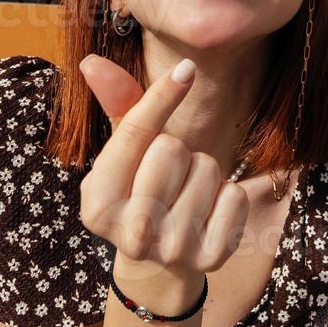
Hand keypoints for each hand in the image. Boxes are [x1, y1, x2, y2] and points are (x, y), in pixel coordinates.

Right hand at [77, 54, 247, 274]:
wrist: (160, 265)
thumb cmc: (139, 191)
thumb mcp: (122, 154)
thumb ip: (116, 107)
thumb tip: (92, 62)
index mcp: (96, 203)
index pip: (133, 135)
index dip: (161, 97)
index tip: (187, 69)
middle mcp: (131, 233)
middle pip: (172, 148)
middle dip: (178, 148)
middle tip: (169, 172)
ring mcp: (172, 250)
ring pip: (208, 168)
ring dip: (204, 171)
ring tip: (186, 192)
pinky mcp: (211, 258)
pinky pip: (235, 196)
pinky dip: (228, 193)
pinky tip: (208, 211)